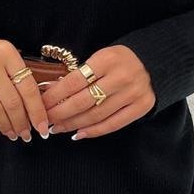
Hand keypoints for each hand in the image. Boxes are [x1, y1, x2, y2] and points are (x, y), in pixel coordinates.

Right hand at [0, 34, 50, 140]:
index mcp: (6, 52)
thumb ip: (19, 75)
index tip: (42, 127)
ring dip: (5, 126)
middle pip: (12, 102)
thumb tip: (38, 109)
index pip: (28, 88)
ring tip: (11, 133)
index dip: (37, 111)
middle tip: (25, 134)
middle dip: (21, 123)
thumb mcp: (5, 55)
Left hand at [39, 45, 155, 138]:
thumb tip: (48, 92)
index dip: (54, 96)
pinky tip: (78, 134)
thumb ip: (77, 75)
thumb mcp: (98, 58)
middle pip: (83, 101)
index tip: (41, 105)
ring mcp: (133, 93)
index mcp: (107, 59)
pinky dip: (94, 131)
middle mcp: (122, 77)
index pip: (74, 82)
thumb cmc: (117, 61)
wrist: (152, 62)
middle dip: (60, 113)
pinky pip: (113, 124)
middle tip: (45, 120)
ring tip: (58, 128)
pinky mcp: (141, 107)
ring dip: (73, 124)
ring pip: (96, 115)